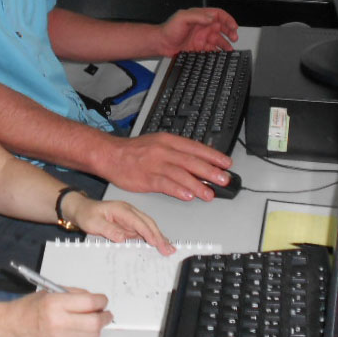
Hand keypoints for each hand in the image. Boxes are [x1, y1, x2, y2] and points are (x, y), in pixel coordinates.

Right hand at [9, 290, 111, 336]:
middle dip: (104, 316)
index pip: (88, 302)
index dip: (100, 300)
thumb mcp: (51, 292)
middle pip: (94, 322)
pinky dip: (90, 336)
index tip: (102, 299)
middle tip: (105, 312)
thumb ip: (73, 295)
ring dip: (98, 327)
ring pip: (92, 335)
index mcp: (55, 304)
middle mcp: (58, 323)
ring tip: (96, 319)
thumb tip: (93, 299)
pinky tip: (87, 329)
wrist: (13, 327)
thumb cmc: (29, 308)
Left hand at [62, 195, 173, 255]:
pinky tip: (158, 245)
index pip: (139, 222)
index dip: (149, 233)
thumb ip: (109, 230)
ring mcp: (130, 217)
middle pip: (148, 223)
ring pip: (148, 227)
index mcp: (122, 209)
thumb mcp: (94, 223)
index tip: (157, 243)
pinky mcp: (128, 224)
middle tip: (169, 249)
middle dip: (160, 236)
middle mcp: (129, 211)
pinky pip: (143, 231)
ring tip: (168, 249)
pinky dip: (152, 238)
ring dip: (159, 237)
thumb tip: (123, 238)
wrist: (80, 209)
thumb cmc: (86, 214)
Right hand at [103, 131, 233, 201]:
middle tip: (224, 180)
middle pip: (191, 161)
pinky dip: (178, 190)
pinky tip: (188, 196)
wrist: (111, 155)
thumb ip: (177, 151)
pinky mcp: (146, 178)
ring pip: (180, 174)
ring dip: (197, 185)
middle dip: (210, 171)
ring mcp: (154, 164)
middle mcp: (163, 151)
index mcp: (168, 140)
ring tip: (210, 194)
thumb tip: (200, 160)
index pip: (195, 147)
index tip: (226, 164)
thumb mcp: (158, 143)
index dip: (213, 156)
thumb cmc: (135, 151)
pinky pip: (165, 184)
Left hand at [158, 8, 238, 56]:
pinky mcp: (199, 47)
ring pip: (218, 39)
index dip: (228, 19)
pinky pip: (212, 49)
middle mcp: (202, 26)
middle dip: (230, 32)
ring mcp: (201, 37)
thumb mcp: (182, 18)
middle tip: (235, 37)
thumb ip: (197, 16)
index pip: (218, 15)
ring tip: (230, 49)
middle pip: (221, 27)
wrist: (161, 44)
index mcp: (200, 17)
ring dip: (226, 43)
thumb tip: (211, 18)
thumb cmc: (169, 29)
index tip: (233, 26)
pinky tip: (222, 54)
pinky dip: (218, 52)